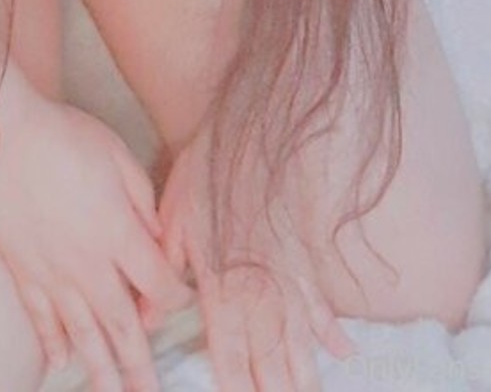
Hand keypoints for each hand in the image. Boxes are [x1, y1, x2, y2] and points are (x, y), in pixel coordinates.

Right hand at [0, 82, 195, 390]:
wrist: (1, 136)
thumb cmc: (64, 136)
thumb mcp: (119, 155)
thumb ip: (143, 200)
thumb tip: (157, 237)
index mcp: (118, 234)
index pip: (158, 285)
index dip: (175, 297)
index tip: (182, 299)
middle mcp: (88, 265)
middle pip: (122, 326)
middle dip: (140, 364)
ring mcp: (52, 273)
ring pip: (83, 333)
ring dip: (100, 368)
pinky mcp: (22, 270)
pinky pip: (41, 318)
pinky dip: (52, 342)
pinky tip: (61, 362)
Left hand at [150, 120, 357, 390]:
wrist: (255, 124)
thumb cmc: (208, 165)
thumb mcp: (172, 213)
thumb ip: (162, 270)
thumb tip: (147, 318)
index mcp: (220, 279)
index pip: (228, 347)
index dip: (235, 382)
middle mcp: (258, 285)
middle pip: (268, 354)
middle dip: (274, 388)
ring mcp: (287, 272)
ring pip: (298, 337)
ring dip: (303, 373)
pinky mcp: (305, 253)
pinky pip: (320, 299)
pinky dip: (331, 329)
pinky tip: (342, 353)